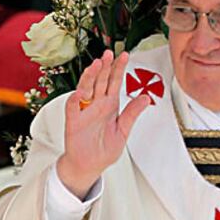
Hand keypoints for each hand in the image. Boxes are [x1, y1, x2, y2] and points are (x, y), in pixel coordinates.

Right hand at [57, 50, 150, 199]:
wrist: (89, 165)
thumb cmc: (105, 149)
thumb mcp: (124, 130)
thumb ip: (132, 113)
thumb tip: (146, 97)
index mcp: (110, 105)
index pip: (115, 82)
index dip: (119, 68)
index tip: (124, 55)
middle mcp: (97, 104)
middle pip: (101, 81)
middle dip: (105, 67)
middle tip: (108, 54)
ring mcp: (85, 111)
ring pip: (86, 89)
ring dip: (90, 77)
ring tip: (96, 65)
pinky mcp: (74, 121)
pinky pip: (73, 107)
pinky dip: (76, 99)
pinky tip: (82, 92)